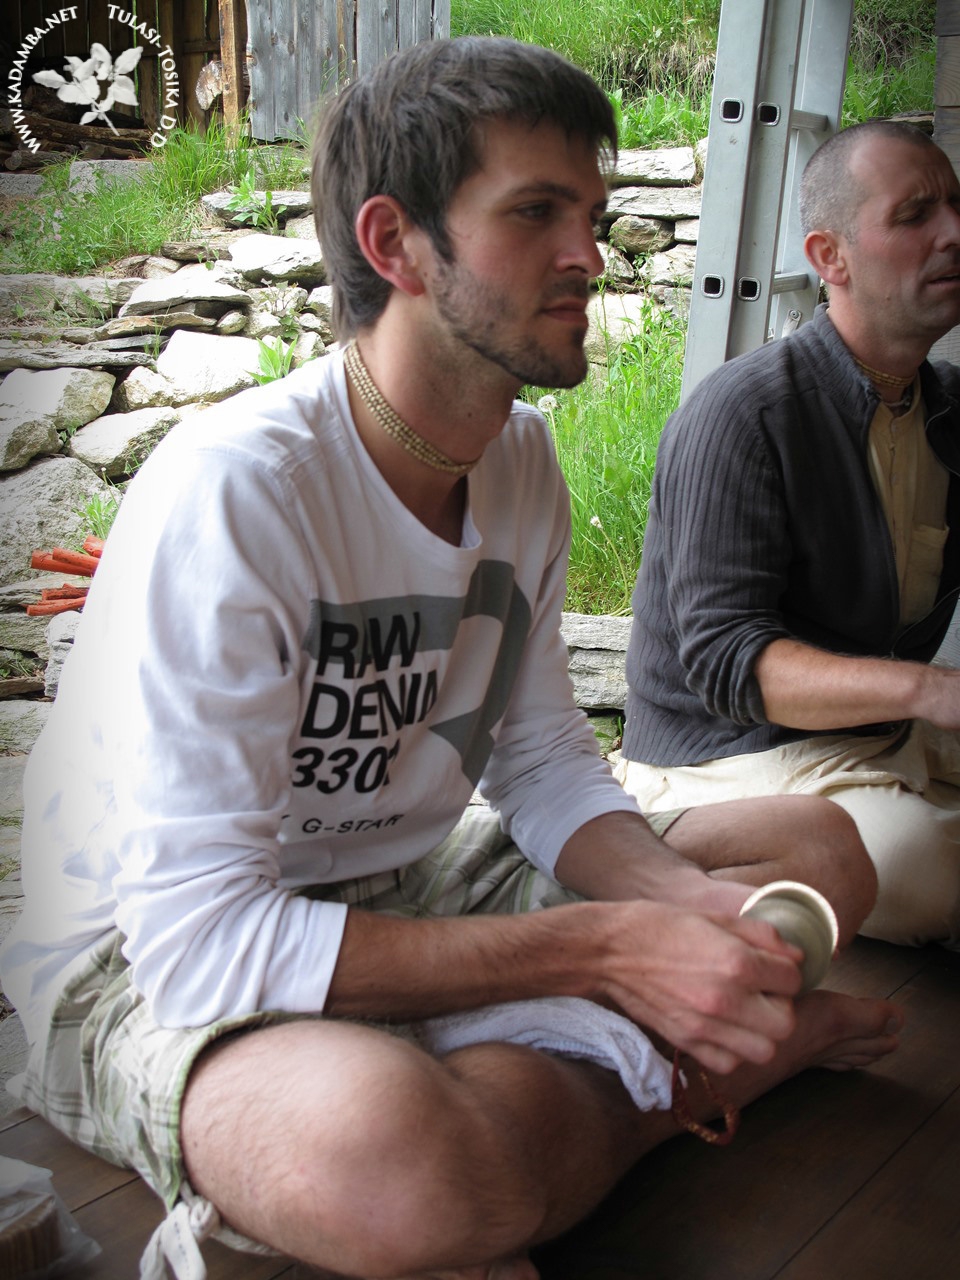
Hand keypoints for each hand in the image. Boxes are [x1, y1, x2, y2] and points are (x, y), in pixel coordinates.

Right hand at [595, 900, 803, 1074]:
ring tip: (746, 1012)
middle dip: (781, 1006)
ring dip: (762, 1033)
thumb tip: (796, 954)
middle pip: (785, 1024)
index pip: (792, 979)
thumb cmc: (662, 926)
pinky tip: (724, 1027)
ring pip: (764, 1051)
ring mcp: (705, 1026)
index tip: (773, 967)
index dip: (786, 970)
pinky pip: (730, 1063)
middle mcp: (725, 999)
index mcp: (736, 962)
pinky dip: (734, 1050)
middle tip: (764, 992)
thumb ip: (761, 935)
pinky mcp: (686, 1042)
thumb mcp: (715, 916)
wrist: (611, 951)